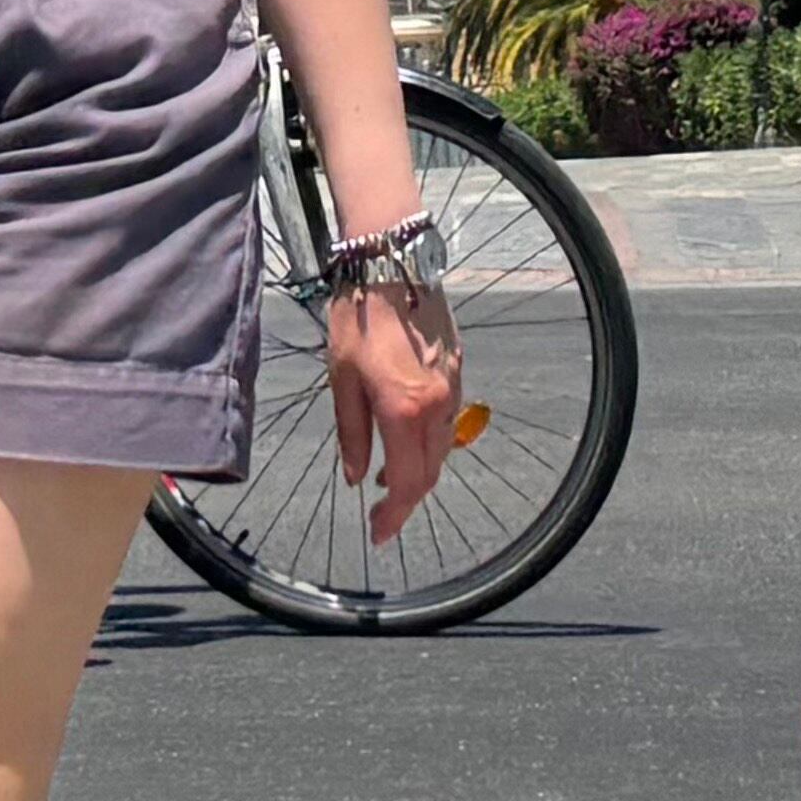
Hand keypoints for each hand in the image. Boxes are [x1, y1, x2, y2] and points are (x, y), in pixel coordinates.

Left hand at [326, 273, 462, 541]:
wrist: (392, 266)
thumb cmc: (358, 318)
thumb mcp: (342, 380)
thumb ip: (353, 435)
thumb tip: (358, 477)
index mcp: (404, 409)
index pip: (408, 483)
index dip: (394, 516)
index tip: (378, 534)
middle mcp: (437, 405)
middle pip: (431, 473)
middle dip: (407, 501)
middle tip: (382, 517)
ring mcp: (453, 388)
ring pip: (442, 450)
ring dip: (419, 474)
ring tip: (388, 482)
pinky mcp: (458, 372)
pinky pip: (447, 424)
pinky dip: (429, 445)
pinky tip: (405, 442)